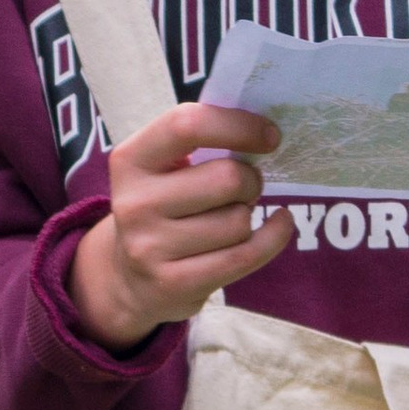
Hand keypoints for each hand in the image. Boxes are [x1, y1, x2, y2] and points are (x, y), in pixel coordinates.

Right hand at [69, 103, 292, 350]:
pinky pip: (245, 256)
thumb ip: (201, 143)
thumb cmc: (163, 208)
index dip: (238, 125)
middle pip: (227, 179)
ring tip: (232, 217)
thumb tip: (265, 129)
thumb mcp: (163, 169)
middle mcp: (135, 203)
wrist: (130, 278)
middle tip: (246, 186)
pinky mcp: (173, 284)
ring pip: (238, 221)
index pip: (187, 125)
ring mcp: (150, 248)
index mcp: (131, 160)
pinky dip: (273, 237)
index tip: (270, 135)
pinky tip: (277, 226)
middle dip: (250, 180)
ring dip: (248, 216)